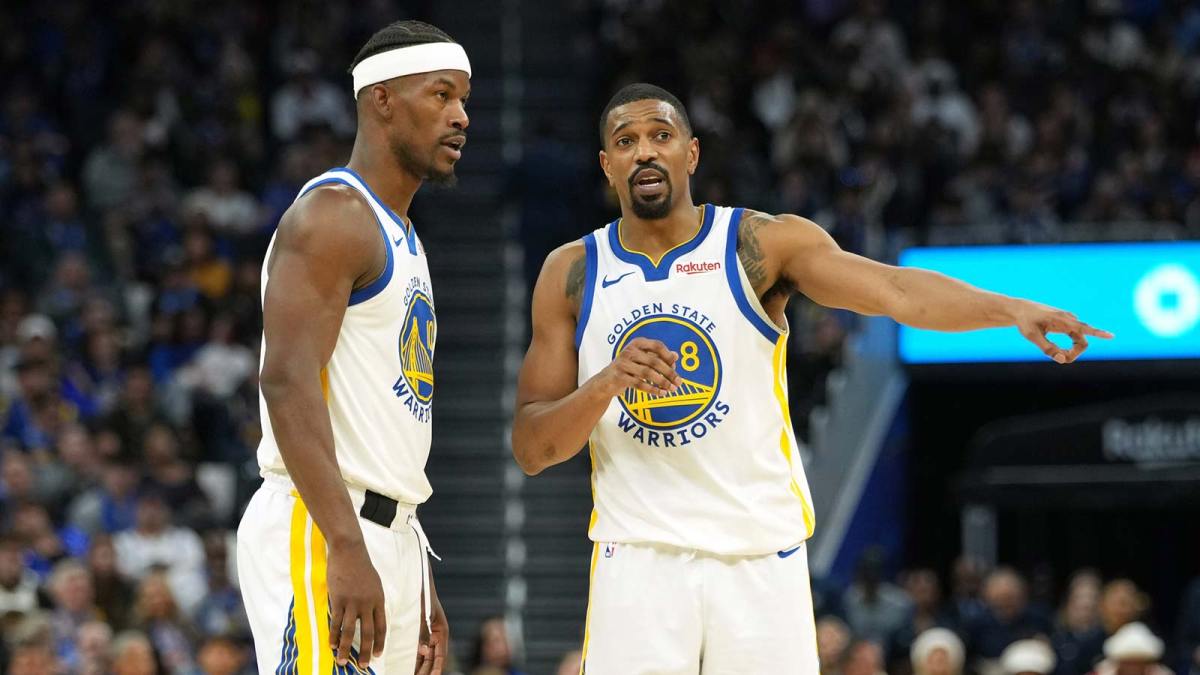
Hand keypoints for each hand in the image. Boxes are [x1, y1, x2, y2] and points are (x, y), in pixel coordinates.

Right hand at [327, 541, 386, 669]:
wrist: (350, 551)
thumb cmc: (361, 566)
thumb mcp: (375, 583)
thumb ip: (374, 600)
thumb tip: (373, 615)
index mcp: (379, 600)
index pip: (382, 626)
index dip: (379, 642)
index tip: (377, 655)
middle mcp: (368, 603)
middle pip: (368, 633)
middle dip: (365, 651)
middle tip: (362, 665)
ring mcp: (353, 602)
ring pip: (350, 631)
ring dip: (346, 648)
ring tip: (342, 661)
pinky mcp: (338, 599)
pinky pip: (336, 622)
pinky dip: (334, 635)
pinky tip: (332, 645)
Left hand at [414, 574, 448, 674]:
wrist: (416, 582)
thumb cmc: (422, 596)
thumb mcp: (423, 615)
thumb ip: (424, 633)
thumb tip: (424, 651)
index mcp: (441, 631)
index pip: (441, 655)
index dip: (437, 667)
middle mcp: (436, 635)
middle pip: (432, 659)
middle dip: (426, 671)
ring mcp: (427, 635)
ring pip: (425, 657)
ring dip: (419, 667)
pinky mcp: (418, 634)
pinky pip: (417, 650)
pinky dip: (414, 659)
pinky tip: (406, 667)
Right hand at [594, 337, 682, 396]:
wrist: (606, 381)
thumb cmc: (628, 368)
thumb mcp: (642, 359)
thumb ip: (658, 356)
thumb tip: (676, 355)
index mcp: (637, 343)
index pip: (657, 346)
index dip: (668, 355)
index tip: (676, 366)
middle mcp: (629, 351)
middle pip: (654, 361)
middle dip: (669, 373)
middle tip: (678, 382)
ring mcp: (623, 364)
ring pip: (647, 373)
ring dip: (662, 382)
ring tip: (671, 389)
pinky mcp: (619, 377)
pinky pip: (640, 384)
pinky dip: (652, 389)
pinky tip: (661, 393)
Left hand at [1014, 302, 1112, 363]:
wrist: (1021, 310)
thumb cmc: (1026, 322)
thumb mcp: (1032, 337)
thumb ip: (1047, 349)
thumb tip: (1062, 361)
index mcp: (1063, 321)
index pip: (1084, 328)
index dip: (1099, 333)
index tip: (1111, 336)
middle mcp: (1070, 320)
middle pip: (1082, 343)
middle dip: (1073, 354)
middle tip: (1058, 359)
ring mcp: (1070, 321)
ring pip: (1079, 342)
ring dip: (1070, 351)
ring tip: (1054, 353)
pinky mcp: (1067, 324)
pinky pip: (1075, 339)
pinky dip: (1068, 347)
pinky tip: (1055, 347)